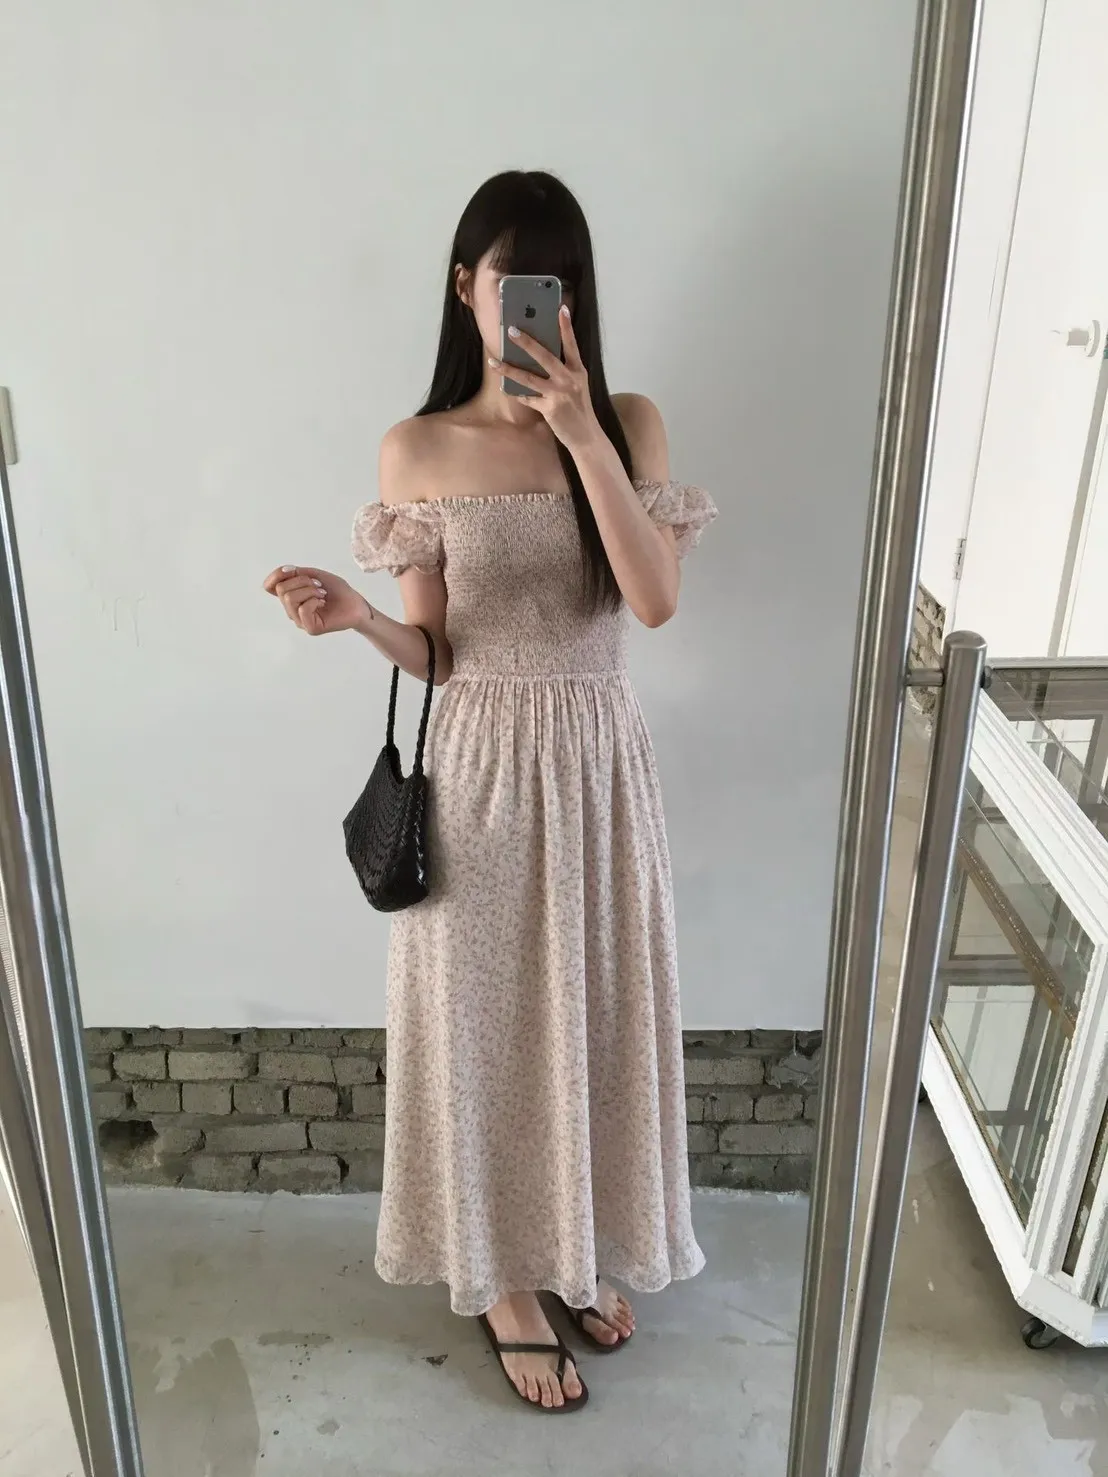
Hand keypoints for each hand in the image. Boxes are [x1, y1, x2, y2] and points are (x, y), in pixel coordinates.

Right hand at [262, 565, 369, 636]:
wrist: (356, 603)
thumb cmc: (338, 591)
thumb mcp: (316, 575)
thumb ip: (298, 573)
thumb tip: (285, 571)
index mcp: (291, 596)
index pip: (270, 586)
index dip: (276, 575)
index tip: (292, 570)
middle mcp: (292, 610)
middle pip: (281, 589)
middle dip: (302, 581)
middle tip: (318, 586)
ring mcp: (300, 621)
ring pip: (289, 598)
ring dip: (309, 590)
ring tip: (322, 594)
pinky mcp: (310, 628)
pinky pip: (303, 609)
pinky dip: (314, 600)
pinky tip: (323, 603)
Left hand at [490, 306, 600, 451]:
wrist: (587, 436)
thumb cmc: (580, 409)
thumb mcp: (578, 386)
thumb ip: (564, 372)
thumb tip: (541, 358)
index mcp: (578, 371)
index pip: (571, 345)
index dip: (566, 327)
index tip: (560, 308)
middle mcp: (569, 380)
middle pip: (544, 356)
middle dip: (526, 342)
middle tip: (511, 330)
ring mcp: (558, 394)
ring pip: (528, 378)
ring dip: (508, 369)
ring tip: (493, 361)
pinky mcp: (549, 409)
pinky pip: (528, 398)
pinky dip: (517, 394)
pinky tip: (505, 388)